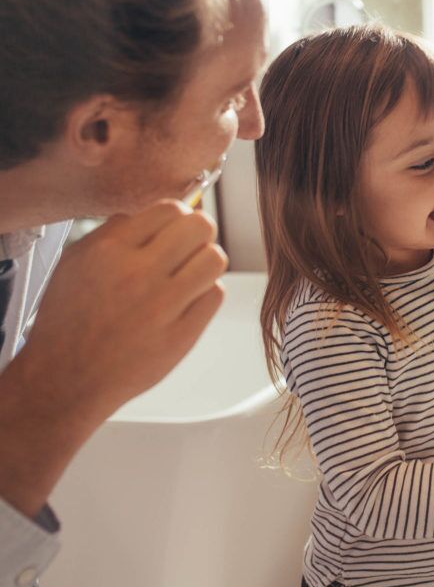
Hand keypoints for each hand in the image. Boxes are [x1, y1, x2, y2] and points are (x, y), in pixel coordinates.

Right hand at [0, 200, 226, 515]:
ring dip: (207, 262)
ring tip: (191, 274)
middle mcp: (137, 273)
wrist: (67, 378)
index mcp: (110, 249)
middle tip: (189, 248)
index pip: (169, 208)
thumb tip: (155, 213)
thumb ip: (114, 232)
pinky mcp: (181, 335)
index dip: (177, 215)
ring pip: (214, 259)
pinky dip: (205, 294)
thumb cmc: (71, 319)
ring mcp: (162, 306)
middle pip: (200, 226)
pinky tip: (187, 302)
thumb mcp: (76, 262)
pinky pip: (214, 294)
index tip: (174, 229)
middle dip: (199, 233)